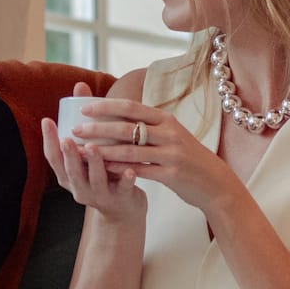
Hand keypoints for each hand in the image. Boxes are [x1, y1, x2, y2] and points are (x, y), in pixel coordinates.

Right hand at [42, 87, 145, 222]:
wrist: (123, 207)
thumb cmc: (104, 171)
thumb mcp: (90, 151)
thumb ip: (85, 121)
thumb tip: (80, 85)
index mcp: (68, 174)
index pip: (53, 158)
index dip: (48, 140)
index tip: (47, 120)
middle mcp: (79, 187)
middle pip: (70, 171)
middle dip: (69, 154)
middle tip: (68, 138)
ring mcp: (99, 196)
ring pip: (94, 180)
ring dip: (94, 164)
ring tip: (94, 148)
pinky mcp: (119, 199)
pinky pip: (122, 190)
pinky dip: (125, 180)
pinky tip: (130, 170)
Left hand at [66, 98, 240, 220]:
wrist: (213, 182)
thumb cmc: (186, 156)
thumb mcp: (171, 133)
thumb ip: (148, 124)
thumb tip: (118, 113)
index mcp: (166, 118)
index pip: (131, 107)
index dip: (106, 106)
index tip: (84, 107)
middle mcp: (169, 132)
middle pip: (127, 126)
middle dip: (98, 127)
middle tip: (76, 129)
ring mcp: (171, 153)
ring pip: (130, 149)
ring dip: (104, 149)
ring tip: (84, 150)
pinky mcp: (172, 174)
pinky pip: (139, 170)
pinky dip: (119, 168)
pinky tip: (103, 168)